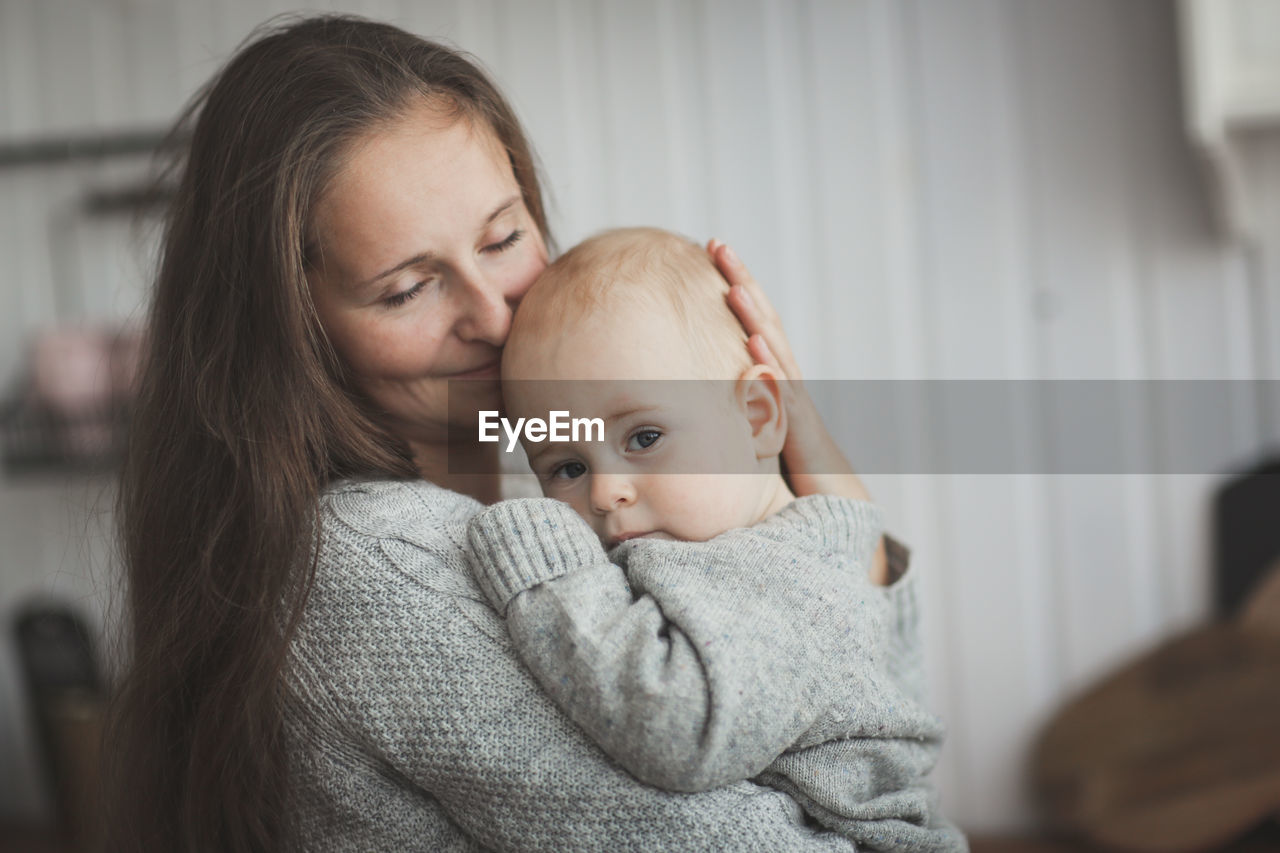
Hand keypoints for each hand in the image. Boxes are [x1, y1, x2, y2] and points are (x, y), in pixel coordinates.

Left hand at [709, 239, 888, 584]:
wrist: (834, 552)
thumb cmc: (781, 517)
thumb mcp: (734, 469)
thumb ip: (703, 446)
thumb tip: (648, 433)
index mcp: (769, 399)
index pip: (748, 338)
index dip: (731, 302)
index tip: (707, 264)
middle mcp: (787, 401)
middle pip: (764, 334)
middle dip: (743, 288)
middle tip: (717, 245)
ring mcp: (800, 421)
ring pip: (776, 360)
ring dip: (756, 320)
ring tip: (733, 283)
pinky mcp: (810, 448)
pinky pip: (787, 405)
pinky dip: (771, 374)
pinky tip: (753, 346)